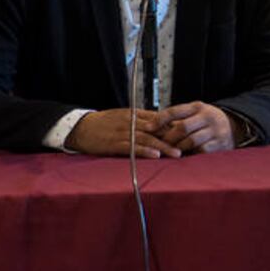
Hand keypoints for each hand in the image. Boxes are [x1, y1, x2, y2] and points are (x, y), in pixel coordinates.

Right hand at [65, 108, 180, 158]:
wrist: (81, 127)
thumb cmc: (104, 123)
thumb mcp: (124, 117)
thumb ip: (142, 121)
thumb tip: (162, 125)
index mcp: (135, 115)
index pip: (159, 120)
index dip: (174, 127)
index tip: (188, 134)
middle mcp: (131, 122)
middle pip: (156, 129)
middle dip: (173, 138)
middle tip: (188, 146)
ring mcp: (122, 132)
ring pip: (147, 138)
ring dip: (163, 146)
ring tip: (176, 154)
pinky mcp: (113, 143)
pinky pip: (132, 147)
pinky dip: (144, 151)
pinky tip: (155, 155)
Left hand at [157, 101, 234, 154]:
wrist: (234, 127)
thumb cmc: (207, 121)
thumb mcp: (195, 113)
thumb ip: (177, 118)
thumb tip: (151, 123)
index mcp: (198, 107)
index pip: (175, 111)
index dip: (159, 119)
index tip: (147, 127)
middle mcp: (207, 117)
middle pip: (182, 127)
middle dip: (168, 137)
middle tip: (159, 143)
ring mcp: (215, 130)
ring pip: (191, 141)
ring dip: (178, 148)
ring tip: (171, 150)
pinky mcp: (219, 144)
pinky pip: (201, 151)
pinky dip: (191, 154)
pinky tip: (185, 156)